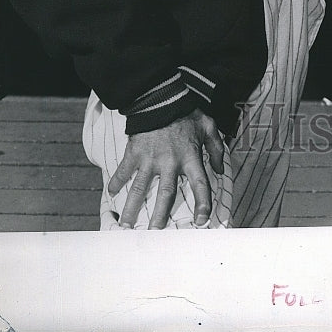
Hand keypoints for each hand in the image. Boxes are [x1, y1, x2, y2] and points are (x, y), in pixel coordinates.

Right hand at [108, 108, 224, 228]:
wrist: (162, 97)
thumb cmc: (187, 112)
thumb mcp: (208, 126)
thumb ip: (216, 148)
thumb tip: (220, 170)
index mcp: (190, 156)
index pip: (199, 183)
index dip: (202, 202)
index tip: (201, 220)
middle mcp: (170, 161)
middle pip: (166, 193)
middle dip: (160, 215)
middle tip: (155, 233)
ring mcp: (149, 158)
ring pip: (140, 188)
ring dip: (132, 207)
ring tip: (126, 225)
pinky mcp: (134, 152)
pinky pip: (124, 170)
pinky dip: (116, 181)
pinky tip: (111, 193)